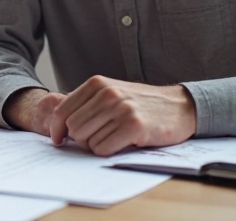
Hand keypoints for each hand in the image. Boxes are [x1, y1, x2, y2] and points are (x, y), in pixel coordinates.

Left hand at [49, 76, 196, 155]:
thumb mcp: (111, 93)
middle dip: (79, 140)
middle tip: (95, 140)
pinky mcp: (134, 127)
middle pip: (73, 127)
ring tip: (112, 139)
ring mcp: (121, 109)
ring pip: (86, 140)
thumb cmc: (141, 104)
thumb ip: (87, 103)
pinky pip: (103, 148)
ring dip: (95, 146)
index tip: (58, 139)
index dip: (56, 128)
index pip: (62, 110)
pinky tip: (121, 143)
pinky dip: (108, 151)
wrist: (179, 107)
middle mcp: (107, 94)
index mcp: (97, 84)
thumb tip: (58, 122)